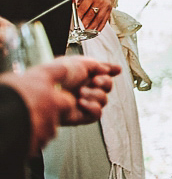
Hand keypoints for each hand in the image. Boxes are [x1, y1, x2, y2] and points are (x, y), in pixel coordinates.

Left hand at [1, 57, 119, 154]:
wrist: (47, 91)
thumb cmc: (60, 75)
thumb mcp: (82, 62)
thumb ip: (100, 65)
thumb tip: (110, 70)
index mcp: (80, 74)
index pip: (100, 72)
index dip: (109, 70)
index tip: (116, 69)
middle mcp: (82, 87)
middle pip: (107, 86)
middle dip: (104, 82)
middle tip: (94, 81)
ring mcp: (82, 102)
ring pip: (104, 100)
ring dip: (95, 95)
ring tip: (80, 93)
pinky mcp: (80, 116)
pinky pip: (97, 114)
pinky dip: (92, 107)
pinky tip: (81, 103)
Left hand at [77, 0, 116, 33]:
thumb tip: (73, 7)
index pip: (83, 9)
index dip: (78, 16)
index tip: (75, 22)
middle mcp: (99, 2)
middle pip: (90, 15)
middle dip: (84, 23)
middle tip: (80, 29)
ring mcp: (105, 7)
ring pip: (97, 20)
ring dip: (91, 27)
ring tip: (86, 31)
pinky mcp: (109, 11)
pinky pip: (104, 21)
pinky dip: (100, 27)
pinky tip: (96, 31)